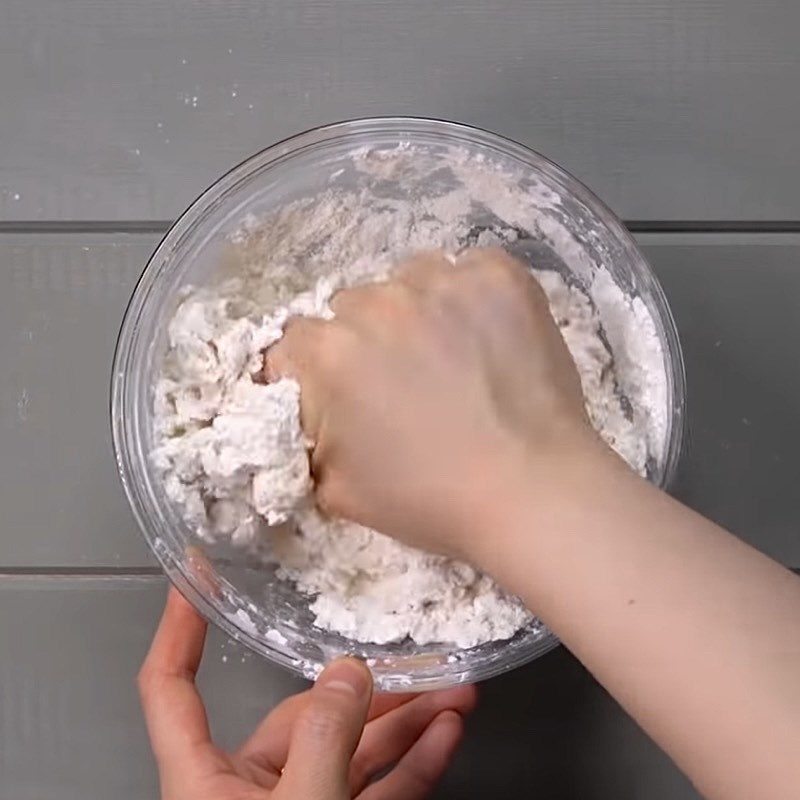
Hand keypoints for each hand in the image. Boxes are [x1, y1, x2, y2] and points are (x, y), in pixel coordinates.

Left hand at [139, 588, 476, 799]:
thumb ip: (319, 743)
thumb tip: (347, 672)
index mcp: (204, 782)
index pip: (172, 688)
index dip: (180, 627)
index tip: (196, 571)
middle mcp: (249, 792)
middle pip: (303, 716)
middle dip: (367, 688)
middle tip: (419, 661)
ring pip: (353, 751)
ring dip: (406, 722)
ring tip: (454, 691)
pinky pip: (378, 790)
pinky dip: (414, 763)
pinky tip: (446, 734)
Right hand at [266, 247, 593, 559]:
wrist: (532, 493)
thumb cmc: (430, 499)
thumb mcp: (337, 490)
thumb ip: (306, 443)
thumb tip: (310, 420)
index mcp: (329, 352)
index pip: (296, 345)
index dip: (312, 374)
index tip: (338, 397)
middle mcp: (377, 303)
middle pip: (352, 309)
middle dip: (365, 342)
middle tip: (400, 384)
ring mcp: (442, 282)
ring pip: (408, 281)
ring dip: (417, 312)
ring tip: (450, 358)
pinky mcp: (499, 276)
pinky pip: (468, 271)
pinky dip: (471, 298)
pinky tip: (488, 339)